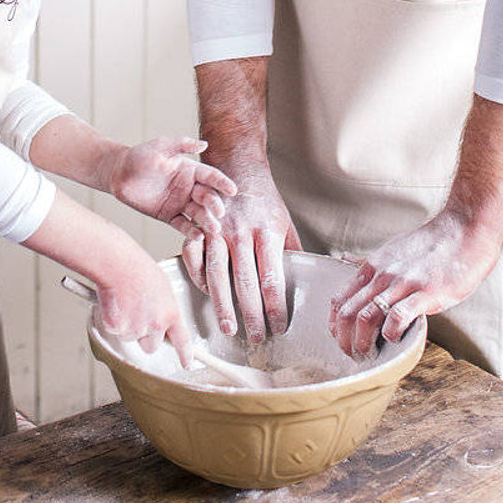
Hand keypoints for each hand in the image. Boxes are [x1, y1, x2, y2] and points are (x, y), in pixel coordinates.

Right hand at [93, 250, 192, 366]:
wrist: (118, 264)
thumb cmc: (137, 267)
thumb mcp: (161, 285)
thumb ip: (162, 305)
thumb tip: (157, 314)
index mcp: (170, 313)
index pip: (182, 340)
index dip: (185, 354)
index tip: (187, 363)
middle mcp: (155, 325)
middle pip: (152, 345)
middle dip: (145, 335)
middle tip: (137, 314)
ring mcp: (136, 329)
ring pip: (131, 337)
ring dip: (128, 325)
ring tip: (125, 301)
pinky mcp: (118, 329)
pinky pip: (115, 330)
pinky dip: (113, 320)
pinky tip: (115, 302)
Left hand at [102, 137, 236, 234]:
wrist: (119, 174)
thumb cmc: (140, 156)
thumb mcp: (161, 146)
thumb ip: (181, 144)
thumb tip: (204, 144)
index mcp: (190, 170)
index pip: (211, 176)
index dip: (222, 183)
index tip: (233, 190)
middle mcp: (189, 187)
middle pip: (207, 197)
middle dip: (215, 205)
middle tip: (219, 212)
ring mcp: (180, 203)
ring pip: (198, 213)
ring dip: (207, 221)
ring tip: (212, 229)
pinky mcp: (169, 216)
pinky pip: (182, 225)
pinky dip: (191, 231)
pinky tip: (197, 236)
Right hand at [180, 162, 301, 342]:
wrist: (237, 165)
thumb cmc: (263, 198)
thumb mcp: (284, 221)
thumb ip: (292, 251)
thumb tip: (308, 278)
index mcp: (267, 233)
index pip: (272, 279)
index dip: (275, 307)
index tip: (278, 326)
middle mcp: (242, 233)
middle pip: (246, 283)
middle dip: (251, 315)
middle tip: (256, 337)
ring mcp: (218, 230)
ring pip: (218, 274)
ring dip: (222, 304)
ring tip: (228, 327)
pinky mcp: (200, 226)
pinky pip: (194, 254)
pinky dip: (197, 275)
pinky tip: (203, 293)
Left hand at [329, 209, 502, 356]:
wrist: (463, 231)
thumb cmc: (430, 244)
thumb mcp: (392, 249)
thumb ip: (371, 262)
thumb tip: (346, 260)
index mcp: (373, 266)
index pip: (340, 299)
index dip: (335, 324)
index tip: (341, 339)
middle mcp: (383, 275)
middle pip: (349, 312)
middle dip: (345, 339)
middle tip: (352, 354)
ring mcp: (403, 284)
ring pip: (367, 316)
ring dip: (362, 341)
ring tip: (367, 354)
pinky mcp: (425, 293)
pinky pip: (398, 316)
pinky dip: (390, 333)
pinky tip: (394, 339)